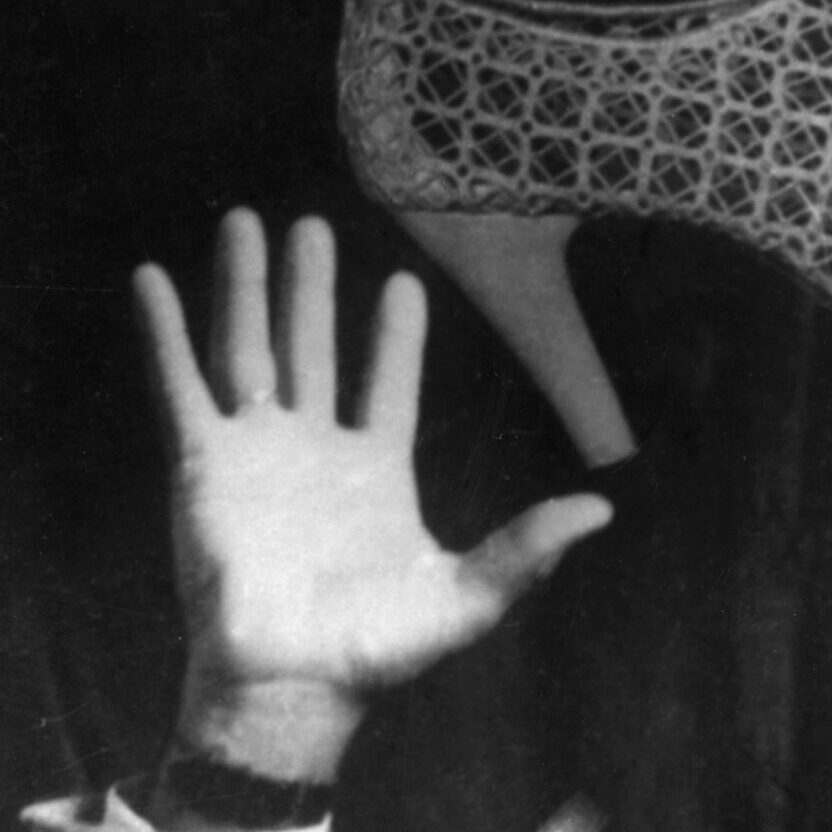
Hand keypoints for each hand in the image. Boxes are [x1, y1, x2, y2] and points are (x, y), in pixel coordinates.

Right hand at [135, 210, 610, 779]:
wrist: (292, 687)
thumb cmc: (377, 650)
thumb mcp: (468, 597)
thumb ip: (527, 548)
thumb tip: (603, 512)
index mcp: (376, 469)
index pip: (389, 383)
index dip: (396, 336)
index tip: (406, 281)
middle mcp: (313, 448)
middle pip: (311, 345)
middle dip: (311, 286)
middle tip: (314, 223)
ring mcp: (255, 451)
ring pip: (250, 347)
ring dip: (247, 286)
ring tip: (246, 220)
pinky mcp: (201, 464)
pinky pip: (180, 384)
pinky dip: (166, 332)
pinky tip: (153, 278)